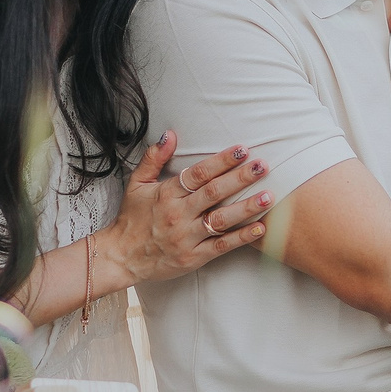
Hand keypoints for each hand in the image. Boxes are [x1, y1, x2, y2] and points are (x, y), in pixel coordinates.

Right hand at [101, 132, 271, 283]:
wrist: (121, 257)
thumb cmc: (132, 219)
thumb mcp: (137, 184)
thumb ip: (154, 158)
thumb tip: (170, 134)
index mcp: (167, 194)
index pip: (199, 174)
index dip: (222, 161)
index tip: (243, 149)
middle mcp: (178, 214)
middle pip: (214, 193)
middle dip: (241, 178)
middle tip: (263, 166)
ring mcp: (187, 237)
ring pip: (221, 219)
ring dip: (247, 207)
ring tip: (269, 196)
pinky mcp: (194, 257)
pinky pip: (221, 245)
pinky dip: (242, 237)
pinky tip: (261, 227)